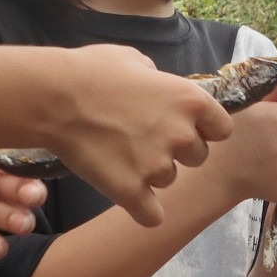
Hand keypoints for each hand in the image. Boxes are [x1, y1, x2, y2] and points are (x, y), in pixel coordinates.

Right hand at [44, 44, 234, 226]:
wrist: (54, 97)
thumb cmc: (92, 72)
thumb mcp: (136, 60)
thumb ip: (160, 79)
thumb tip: (161, 88)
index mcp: (190, 101)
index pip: (222, 129)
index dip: (203, 130)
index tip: (184, 128)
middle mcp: (181, 135)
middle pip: (198, 158)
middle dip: (176, 152)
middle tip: (144, 140)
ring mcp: (157, 166)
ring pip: (169, 181)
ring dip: (152, 174)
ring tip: (121, 156)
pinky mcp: (132, 192)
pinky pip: (152, 216)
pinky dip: (143, 210)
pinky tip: (129, 196)